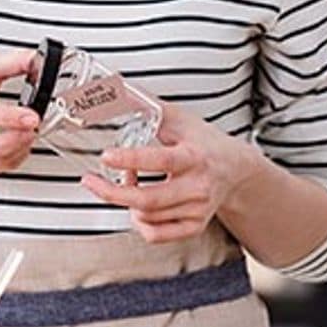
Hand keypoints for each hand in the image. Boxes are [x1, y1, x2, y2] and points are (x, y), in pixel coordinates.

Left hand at [80, 102, 251, 242]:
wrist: (236, 169)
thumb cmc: (205, 142)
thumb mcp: (182, 120)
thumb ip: (152, 108)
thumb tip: (122, 92)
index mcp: (194, 157)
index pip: (160, 161)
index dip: (130, 160)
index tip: (107, 156)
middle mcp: (198, 187)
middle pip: (148, 199)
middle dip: (112, 193)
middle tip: (91, 181)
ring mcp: (197, 210)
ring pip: (148, 217)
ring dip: (127, 201)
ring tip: (125, 182)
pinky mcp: (194, 226)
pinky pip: (156, 235)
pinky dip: (139, 223)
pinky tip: (137, 206)